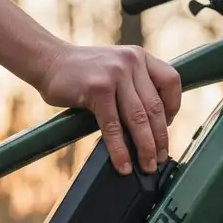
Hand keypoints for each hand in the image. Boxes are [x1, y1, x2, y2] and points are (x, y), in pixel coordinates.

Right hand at [37, 44, 181, 175]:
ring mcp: (115, 74)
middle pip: (155, 107)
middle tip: (160, 159)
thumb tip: (146, 126)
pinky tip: (123, 164)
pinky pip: (114, 126)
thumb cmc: (79, 73)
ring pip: (138, 119)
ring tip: (147, 166)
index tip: (167, 128)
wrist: (48, 62)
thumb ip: (131, 87)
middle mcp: (131, 62)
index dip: (173, 109)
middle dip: (159, 138)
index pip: (171, 82)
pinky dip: (120, 150)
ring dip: (145, 148)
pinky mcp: (98, 90)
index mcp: (139, 57)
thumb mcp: (113, 69)